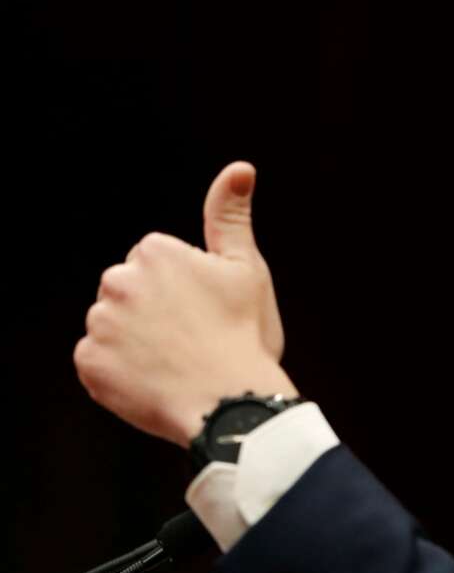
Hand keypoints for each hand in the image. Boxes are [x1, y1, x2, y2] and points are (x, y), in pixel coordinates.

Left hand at [74, 161, 298, 447]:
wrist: (230, 405)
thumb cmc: (244, 335)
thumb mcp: (246, 269)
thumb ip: (230, 216)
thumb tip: (239, 167)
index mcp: (154, 253)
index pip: (157, 263)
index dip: (186, 288)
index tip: (208, 311)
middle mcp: (117, 282)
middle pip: (130, 292)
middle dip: (154, 310)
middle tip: (193, 338)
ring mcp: (99, 325)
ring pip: (114, 326)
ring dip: (136, 341)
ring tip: (175, 363)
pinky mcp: (88, 365)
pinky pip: (99, 362)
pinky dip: (121, 371)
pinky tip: (154, 380)